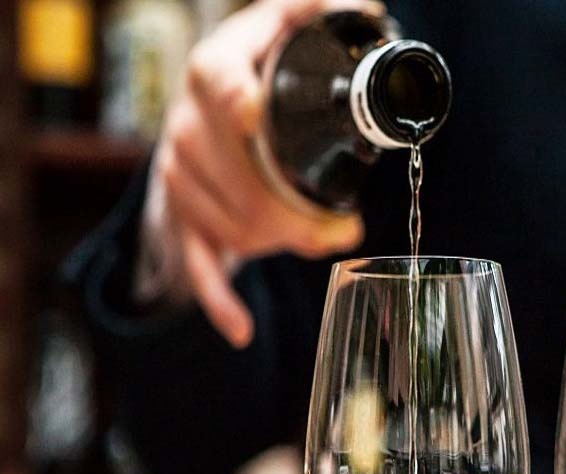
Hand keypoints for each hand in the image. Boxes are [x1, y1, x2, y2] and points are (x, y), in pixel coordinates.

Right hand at [152, 0, 383, 347]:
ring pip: (235, 227)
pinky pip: (197, 265)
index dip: (246, 107)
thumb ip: (311, 16)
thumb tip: (365, 7)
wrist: (202, 116)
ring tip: (325, 241)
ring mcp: (180, 178)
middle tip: (346, 230)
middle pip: (244, 183)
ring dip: (284, 244)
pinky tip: (241, 329)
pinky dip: (220, 300)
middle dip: (300, 216)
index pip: (222, 85)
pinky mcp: (182, 219)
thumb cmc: (253, 76)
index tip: (269, 125)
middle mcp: (187, 127)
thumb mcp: (277, 34)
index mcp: (212, 73)